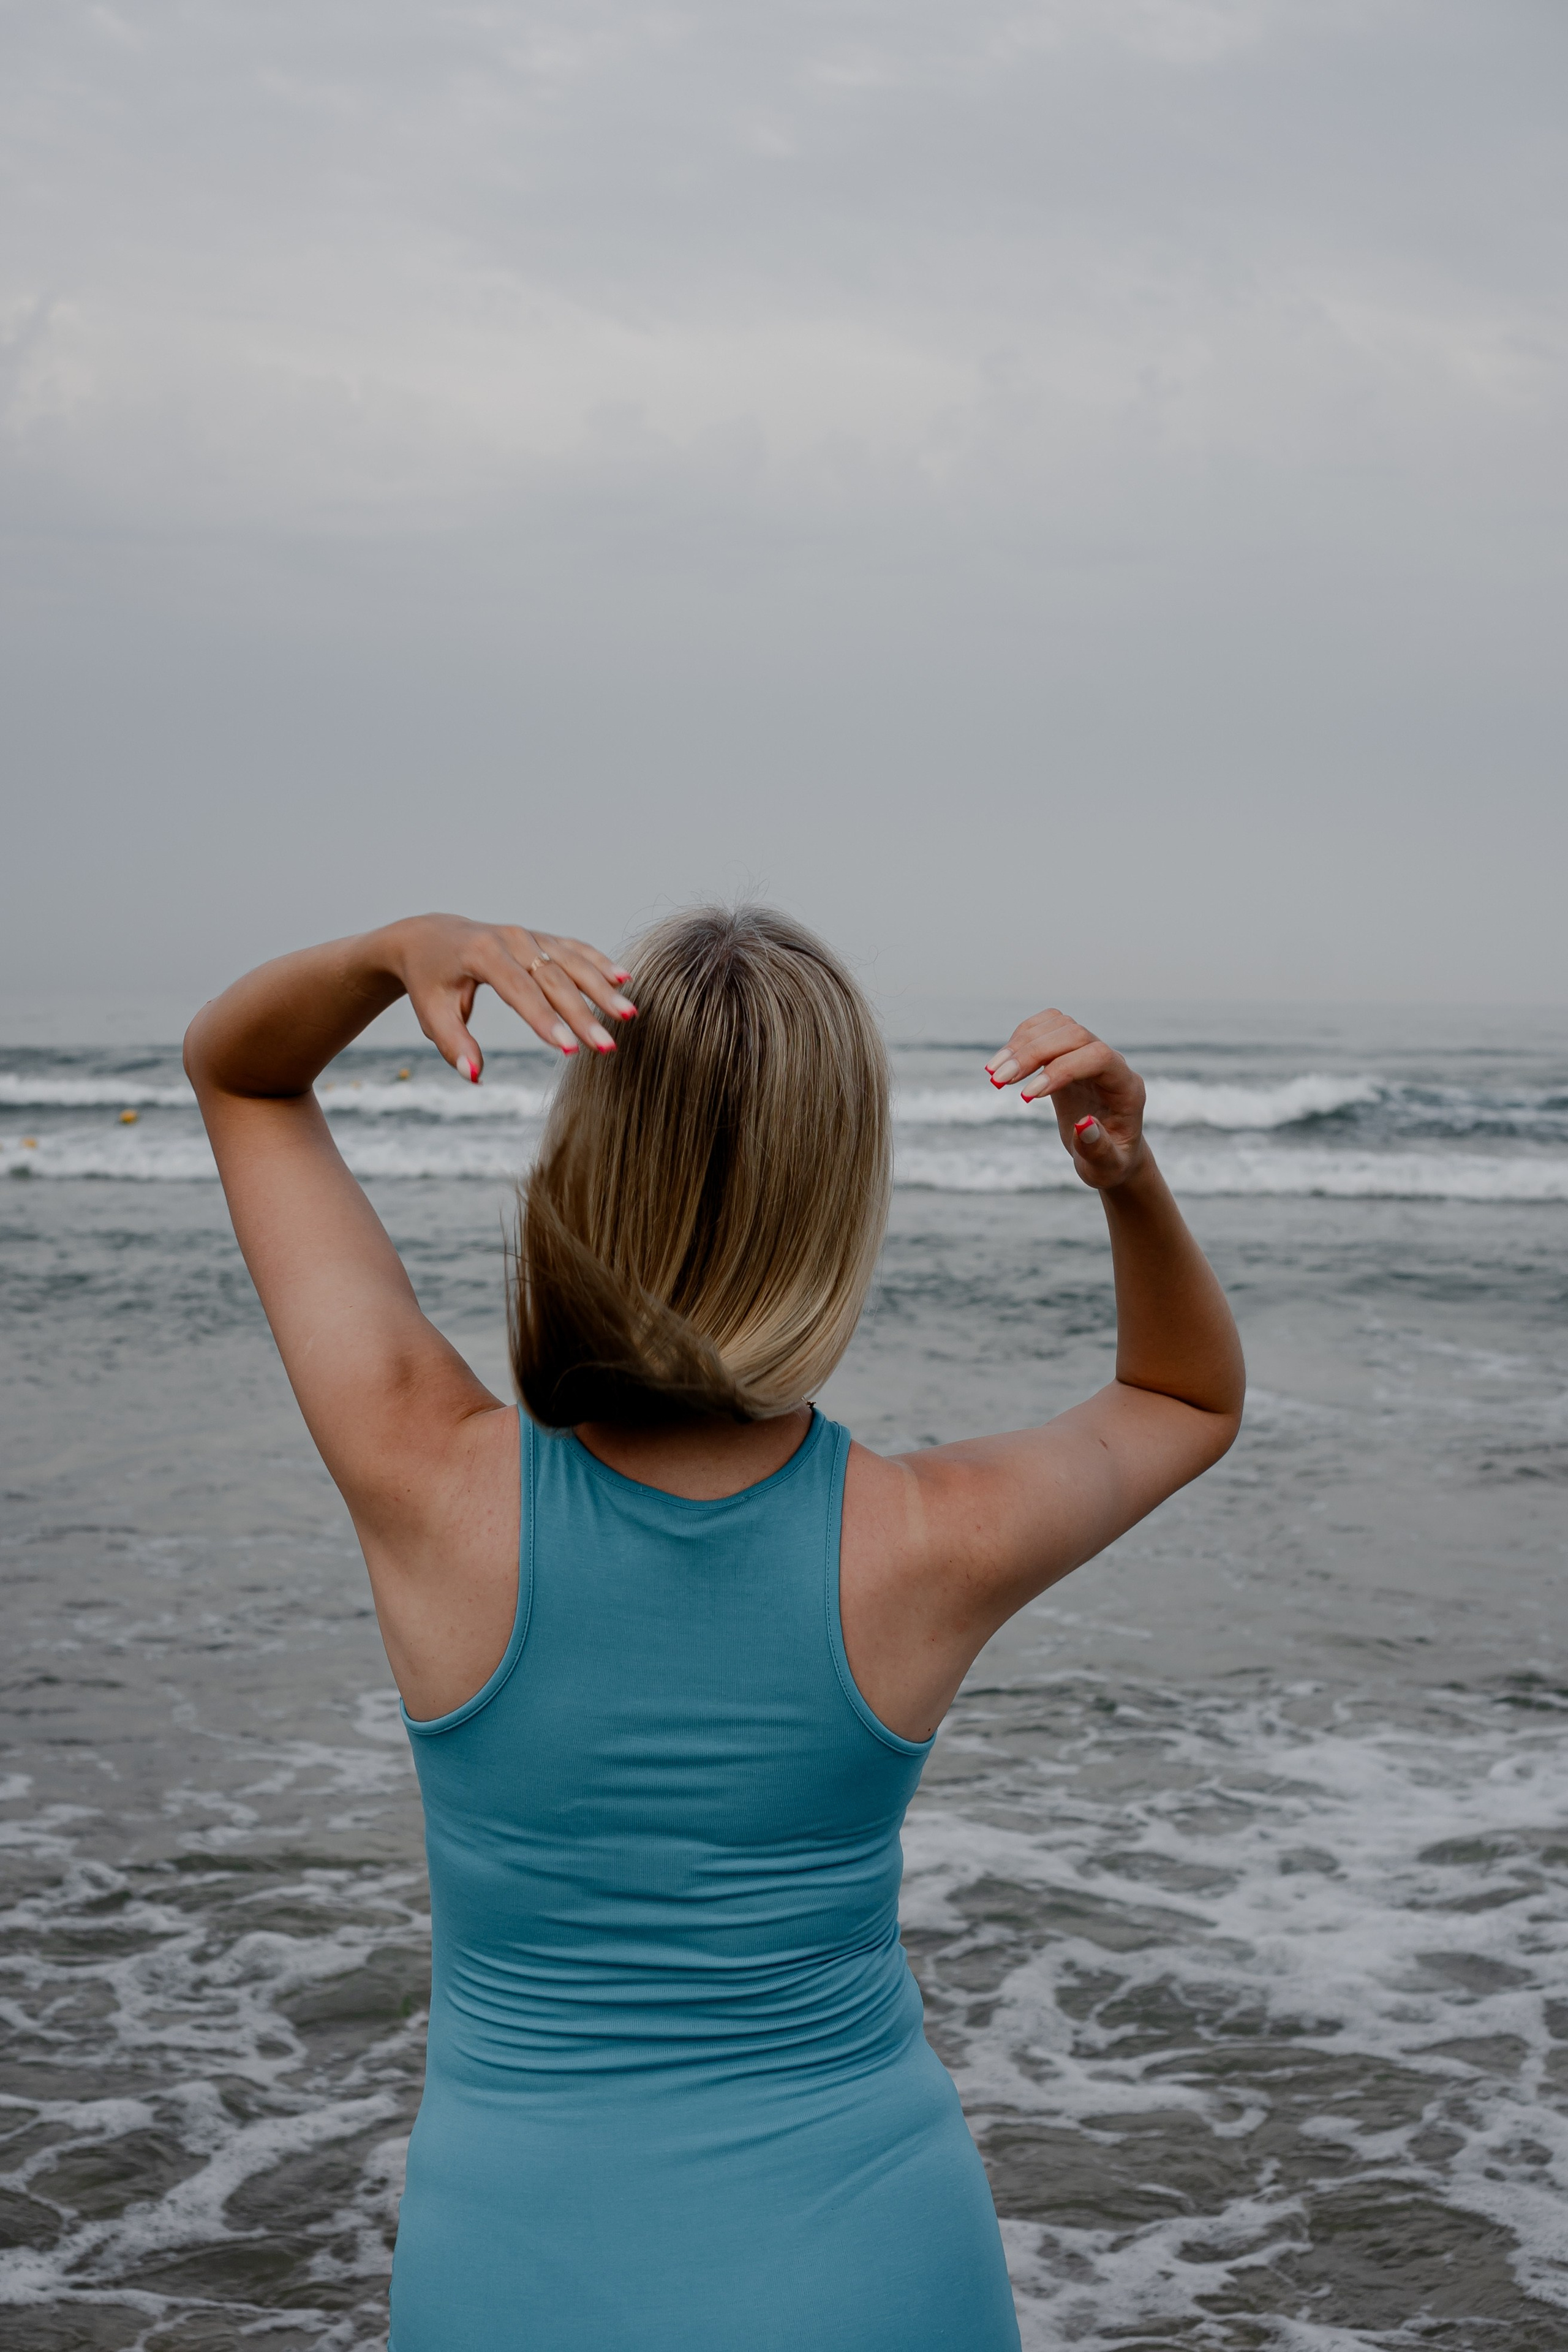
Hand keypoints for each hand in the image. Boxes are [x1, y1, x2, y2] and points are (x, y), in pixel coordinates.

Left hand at [388, 915, 636, 1081]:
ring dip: (602, 989)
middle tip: (607, 1046)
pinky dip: (600, 963)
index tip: (569, 1050)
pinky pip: (575, 949)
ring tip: (629, 1015)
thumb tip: (474, 1076)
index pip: (519, 991)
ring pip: (572, 962)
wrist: (431, 937)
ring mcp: (529, 935)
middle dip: (582, 1014)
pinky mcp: (541, 938)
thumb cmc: (431, 980)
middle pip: (553, 979)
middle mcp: (511, 938)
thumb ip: (453, 1044)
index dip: (545, 1021)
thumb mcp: (432, 1012)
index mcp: (482, 953)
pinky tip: (625, 980)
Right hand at [985, 1011, 1146, 1189]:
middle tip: (999, 1080)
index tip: (1027, 1096)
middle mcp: (1111, 1062)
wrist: (1108, 1152)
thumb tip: (1084, 1125)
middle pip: (1074, 1034)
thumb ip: (1099, 1150)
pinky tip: (1003, 1061)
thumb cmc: (1110, 1163)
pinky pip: (1048, 1027)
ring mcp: (1090, 1052)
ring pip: (1058, 1025)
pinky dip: (1022, 1038)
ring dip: (1022, 1043)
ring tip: (995, 1073)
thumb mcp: (1107, 1167)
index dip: (1061, 1069)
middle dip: (1034, 1053)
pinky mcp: (1069, 1052)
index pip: (1099, 1057)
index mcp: (1127, 1087)